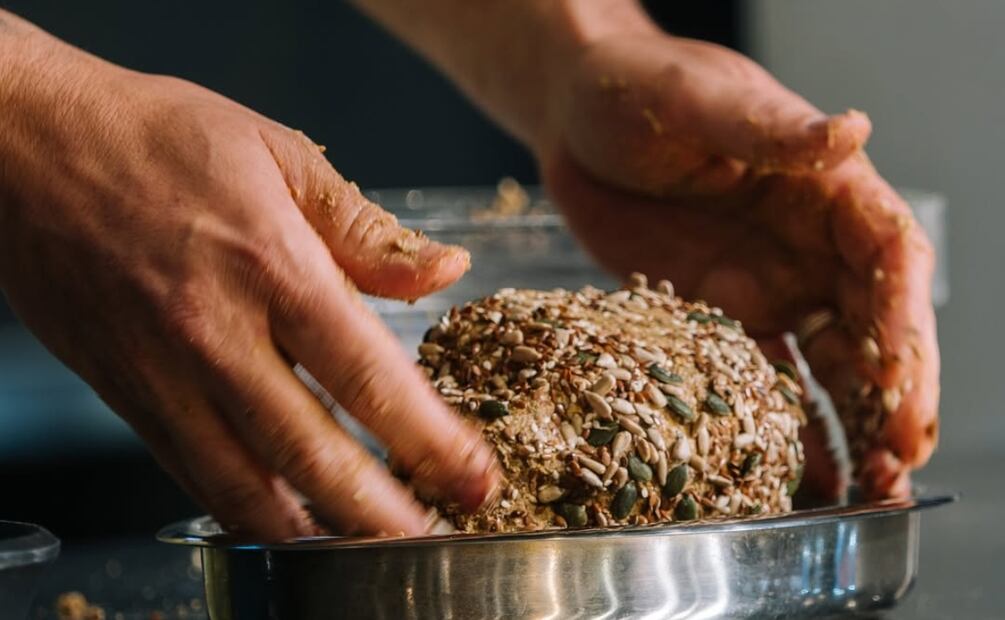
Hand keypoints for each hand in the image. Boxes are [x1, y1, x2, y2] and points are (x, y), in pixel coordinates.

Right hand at [0, 22, 496, 538]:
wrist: (24, 145)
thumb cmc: (156, 137)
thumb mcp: (277, 153)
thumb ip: (366, 228)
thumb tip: (447, 269)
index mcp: (270, 265)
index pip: (366, 374)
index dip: (428, 439)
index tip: (473, 477)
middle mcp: (216, 332)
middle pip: (309, 450)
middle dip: (380, 513)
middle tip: (434, 543)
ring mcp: (163, 373)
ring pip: (243, 483)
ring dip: (312, 531)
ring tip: (368, 556)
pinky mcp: (125, 394)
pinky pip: (190, 473)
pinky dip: (244, 512)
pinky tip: (286, 524)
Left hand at [535, 32, 937, 498]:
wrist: (575, 118)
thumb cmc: (638, 89)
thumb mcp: (697, 99)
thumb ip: (767, 128)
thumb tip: (849, 131)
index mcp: (824, 188)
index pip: (887, 254)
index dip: (904, 316)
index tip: (900, 375)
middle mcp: (809, 245)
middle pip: (873, 324)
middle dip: (892, 392)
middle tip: (900, 458)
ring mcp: (767, 285)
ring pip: (829, 364)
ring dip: (855, 424)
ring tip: (873, 489)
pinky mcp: (719, 315)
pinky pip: (761, 378)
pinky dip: (787, 425)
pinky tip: (806, 474)